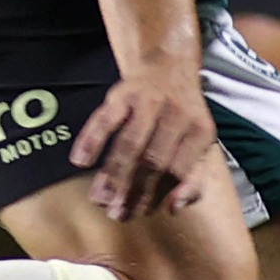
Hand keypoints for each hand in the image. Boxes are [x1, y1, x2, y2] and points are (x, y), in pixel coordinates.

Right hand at [70, 53, 216, 219]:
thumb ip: (194, 178)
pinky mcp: (123, 93)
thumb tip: (175, 207)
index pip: (178, 170)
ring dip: (113, 174)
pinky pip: (105, 119)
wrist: (170, 67)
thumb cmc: (183, 117)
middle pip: (153, 160)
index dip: (157, 194)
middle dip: (132, 190)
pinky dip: (91, 140)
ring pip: (129, 143)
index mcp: (199, 130)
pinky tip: (80, 161)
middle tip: (116, 212)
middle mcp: (177, 114)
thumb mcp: (200, 144)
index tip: (139, 212)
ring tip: (99, 198)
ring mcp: (148, 102)